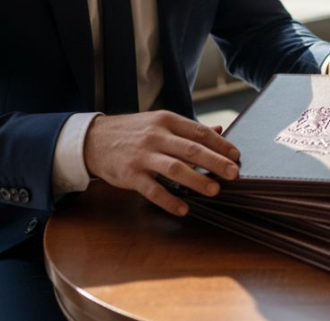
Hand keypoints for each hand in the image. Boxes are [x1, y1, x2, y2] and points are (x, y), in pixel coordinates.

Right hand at [83, 111, 239, 216]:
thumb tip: (220, 131)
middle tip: (234, 174)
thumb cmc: (132, 132)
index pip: (198, 132)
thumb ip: (188, 129)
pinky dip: (169, 200)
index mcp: (166, 120)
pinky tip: (183, 209)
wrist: (92, 139)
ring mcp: (142, 156)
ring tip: (215, 190)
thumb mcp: (159, 123)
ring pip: (174, 168)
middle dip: (215, 162)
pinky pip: (152, 189)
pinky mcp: (129, 175)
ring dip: (196, 180)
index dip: (220, 145)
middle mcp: (155, 136)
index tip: (237, 155)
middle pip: (191, 149)